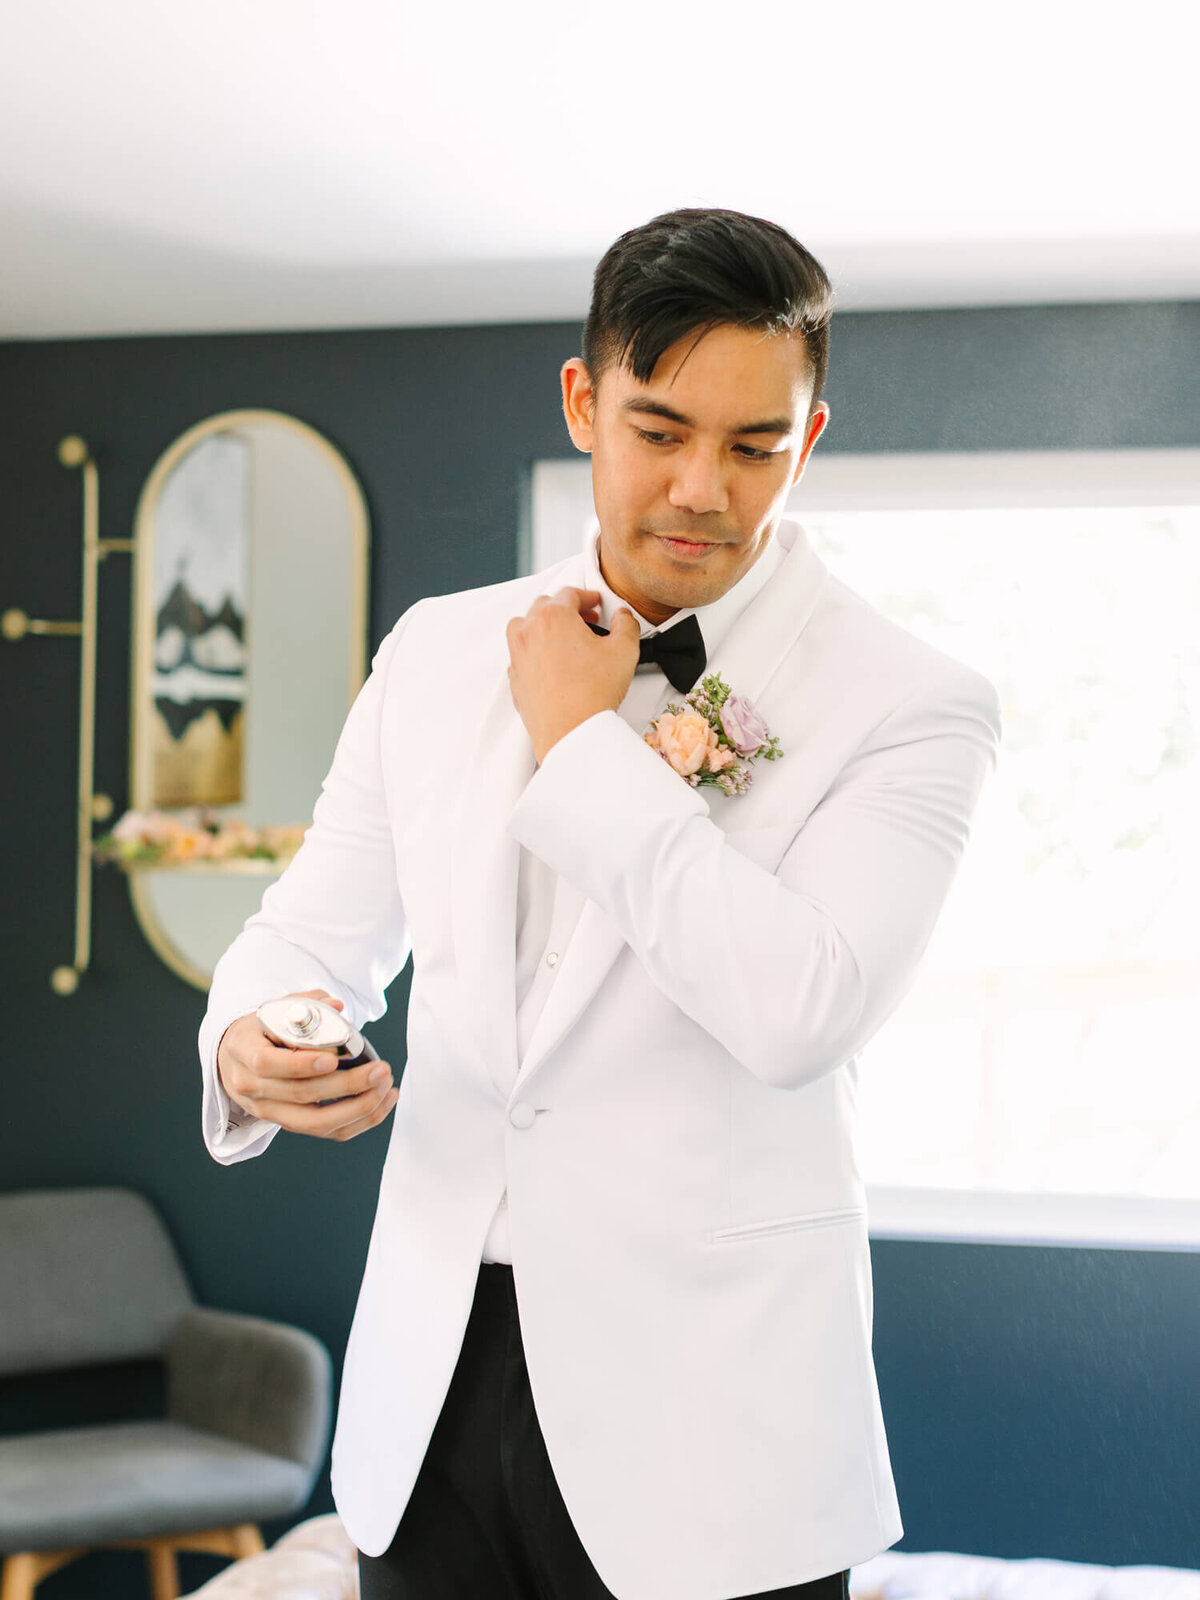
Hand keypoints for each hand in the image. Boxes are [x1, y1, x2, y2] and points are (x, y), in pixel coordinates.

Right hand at [216, 988, 397, 1141]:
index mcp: (244, 1051)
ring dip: (357, 1108)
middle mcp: (252, 1087)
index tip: (333, 1060)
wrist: (236, 1059)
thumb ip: (306, 1004)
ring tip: (386, 1088)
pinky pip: (326, 1132)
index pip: (267, 1064)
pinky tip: (383, 1103)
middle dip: (346, 1085)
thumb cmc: (261, 1031)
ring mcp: (270, 1111)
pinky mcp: (289, 1124)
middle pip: (299, 1095)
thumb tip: (336, 1006)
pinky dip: (358, 1121)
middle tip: (379, 1070)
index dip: (300, 1065)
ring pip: (315, 1122)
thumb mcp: (275, 1010)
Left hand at [506, 587, 640, 762]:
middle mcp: (529, 632)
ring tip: (564, 638)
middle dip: (566, 608)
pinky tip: (552, 663)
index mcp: (553, 617)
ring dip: (543, 625)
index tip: (596, 603)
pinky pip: (521, 654)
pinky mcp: (515, 679)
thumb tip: (623, 617)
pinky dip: (534, 651)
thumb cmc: (592, 693)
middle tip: (585, 619)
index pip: (569, 593)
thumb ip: (626, 624)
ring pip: (524, 627)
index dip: (587, 596)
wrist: (571, 731)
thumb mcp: (624, 651)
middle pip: (544, 606)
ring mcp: (518, 656)